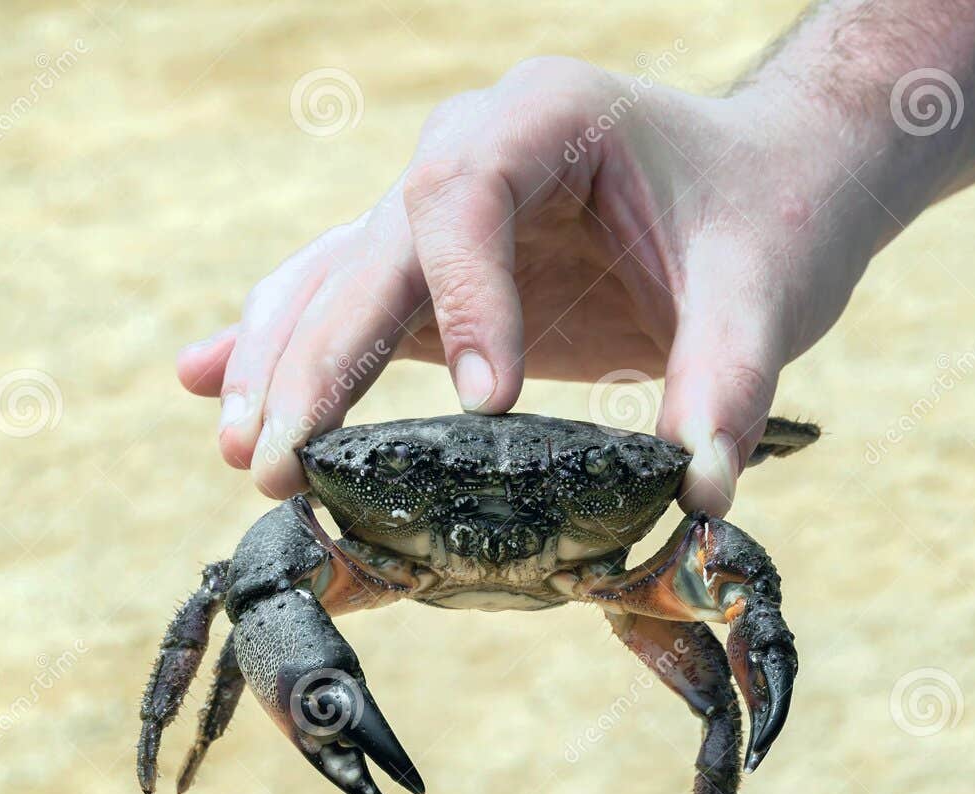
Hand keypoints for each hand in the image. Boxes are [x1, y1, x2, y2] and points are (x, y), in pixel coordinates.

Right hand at [179, 56, 889, 513]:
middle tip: (281, 459)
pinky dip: (287, 347)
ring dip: (282, 362)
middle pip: (373, 247)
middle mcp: (474, 150)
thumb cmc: (767, 213)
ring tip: (242, 449)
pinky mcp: (439, 272)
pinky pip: (344, 299)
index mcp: (548, 118)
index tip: (487, 403)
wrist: (765, 181)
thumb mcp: (765, 287)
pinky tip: (207, 388)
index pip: (469, 196)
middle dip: (321, 358)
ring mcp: (444, 211)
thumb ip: (729, 379)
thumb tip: (697, 495)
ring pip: (335, 274)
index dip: (465, 300)